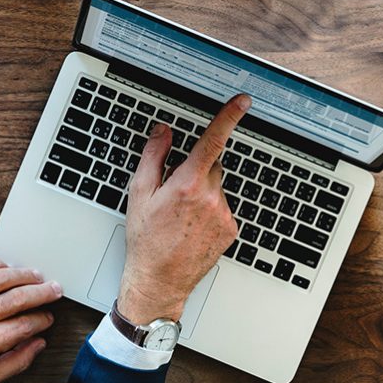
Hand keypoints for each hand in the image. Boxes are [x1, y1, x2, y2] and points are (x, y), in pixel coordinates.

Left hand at [0, 257, 61, 382]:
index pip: (25, 324)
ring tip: (36, 275)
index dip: (42, 320)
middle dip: (42, 292)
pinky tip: (6, 266)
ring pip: (0, 278)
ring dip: (23, 274)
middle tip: (54, 290)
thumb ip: (15, 364)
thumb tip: (37, 345)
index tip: (48, 318)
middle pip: (18, 297)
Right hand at [119, 94, 250, 324]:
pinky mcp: (230, 229)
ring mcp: (223, 214)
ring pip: (218, 187)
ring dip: (203, 193)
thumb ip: (153, 156)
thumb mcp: (139, 194)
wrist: (159, 280)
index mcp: (186, 184)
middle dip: (195, 171)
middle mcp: (210, 197)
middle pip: (212, 165)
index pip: (212, 141)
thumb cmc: (145, 240)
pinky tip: (192, 227)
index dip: (228, 117)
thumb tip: (163, 132)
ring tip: (181, 217)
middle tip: (174, 194)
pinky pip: (223, 207)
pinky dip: (211, 211)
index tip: (242, 102)